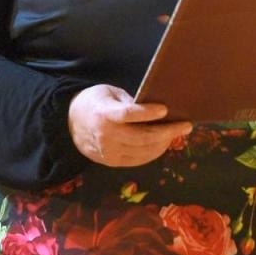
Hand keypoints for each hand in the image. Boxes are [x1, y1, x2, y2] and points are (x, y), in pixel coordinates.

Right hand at [67, 85, 191, 166]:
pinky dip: (154, 152)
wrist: (69, 124)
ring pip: (143, 151)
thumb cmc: (93, 102)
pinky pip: (138, 160)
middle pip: (141, 137)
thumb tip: (153, 107)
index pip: (128, 115)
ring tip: (178, 133)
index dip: (147, 113)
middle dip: (167, 131)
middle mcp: (106, 136)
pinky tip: (164, 143)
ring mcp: (109, 152)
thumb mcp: (108, 92)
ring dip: (164, 143)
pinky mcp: (112, 162)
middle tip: (186, 125)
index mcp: (104, 114)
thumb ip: (128, 101)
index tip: (165, 109)